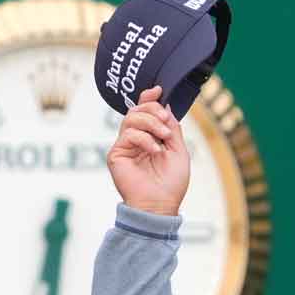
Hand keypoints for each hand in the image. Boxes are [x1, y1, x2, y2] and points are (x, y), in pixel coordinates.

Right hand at [106, 86, 188, 216]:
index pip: (145, 112)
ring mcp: (125, 147)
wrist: (161, 205)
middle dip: (153, 110)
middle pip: (136, 110)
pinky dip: (144, 138)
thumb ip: (171, 127)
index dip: (149, 98)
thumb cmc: (171, 183)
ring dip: (150, 122)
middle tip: (165, 121)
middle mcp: (135, 141)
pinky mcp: (116, 155)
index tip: (159, 90)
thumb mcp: (178, 149)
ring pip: (131, 118)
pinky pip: (127, 134)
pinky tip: (154, 151)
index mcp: (150, 138)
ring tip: (163, 137)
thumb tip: (166, 104)